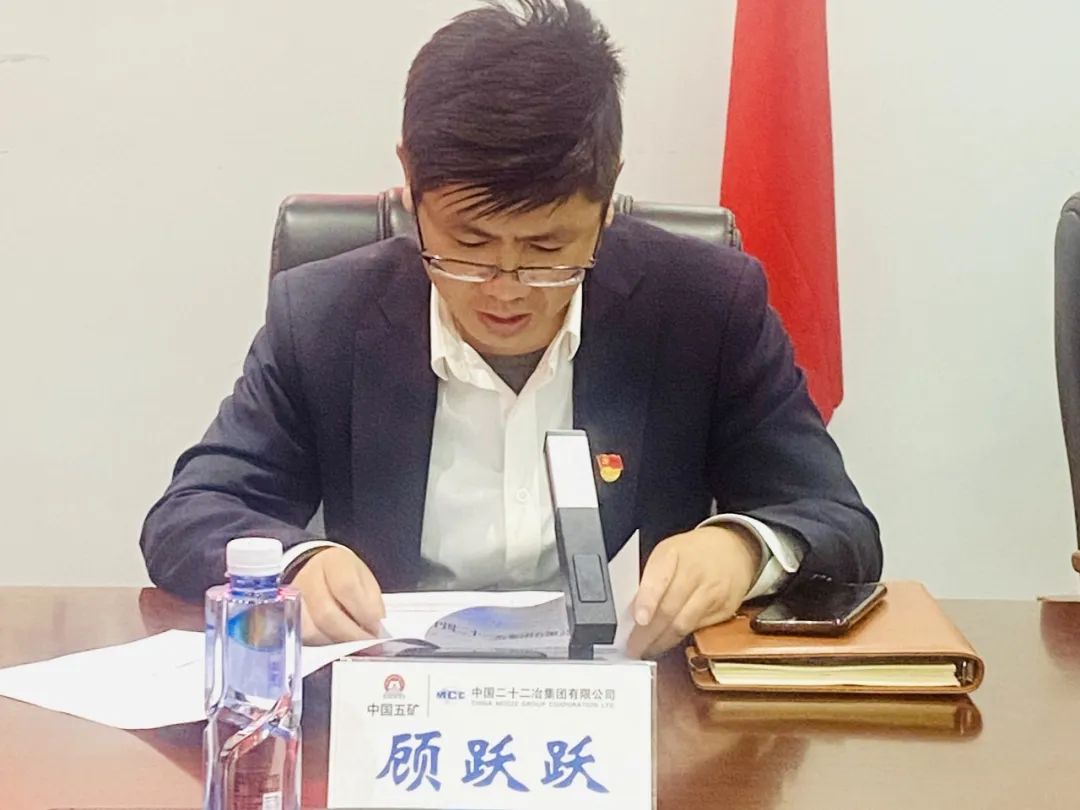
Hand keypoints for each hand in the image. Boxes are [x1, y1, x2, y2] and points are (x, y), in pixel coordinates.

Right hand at [290, 546, 385, 644]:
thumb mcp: (366, 581)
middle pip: (326, 613)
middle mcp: (308, 578)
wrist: (320, 571)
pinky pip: (304, 639)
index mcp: (333, 562)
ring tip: (353, 645)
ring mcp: (293, 599)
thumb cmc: (347, 577)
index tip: (376, 627)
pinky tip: (337, 645)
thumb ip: (372, 604)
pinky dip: (323, 646)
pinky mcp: (287, 619)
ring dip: (337, 643)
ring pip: (312, 631)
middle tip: (368, 643)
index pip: (346, 587)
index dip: (364, 612)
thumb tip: (375, 629)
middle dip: (351, 634)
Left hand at [627, 525, 761, 658]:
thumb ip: (651, 578)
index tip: (639, 619)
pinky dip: (679, 639)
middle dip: (647, 633)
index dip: (648, 600)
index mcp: (673, 553)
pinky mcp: (724, 608)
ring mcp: (712, 591)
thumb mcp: (667, 552)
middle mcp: (695, 571)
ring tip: (646, 649)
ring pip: (683, 624)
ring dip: (662, 641)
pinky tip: (667, 642)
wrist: (732, 548)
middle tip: (632, 647)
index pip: (659, 578)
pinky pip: (697, 629)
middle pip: (669, 608)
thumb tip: (632, 609)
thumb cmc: (692, 553)